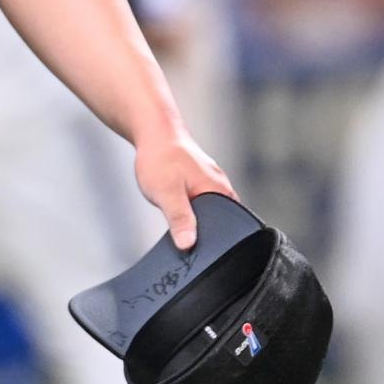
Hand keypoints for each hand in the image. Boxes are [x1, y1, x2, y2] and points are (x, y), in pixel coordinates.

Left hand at [133, 129, 236, 251]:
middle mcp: (220, 187)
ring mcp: (211, 183)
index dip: (216, 242)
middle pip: (220, 221)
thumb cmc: (161, 157)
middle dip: (204, 234)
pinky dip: (191, 210)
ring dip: (196, 221)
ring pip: (209, 212)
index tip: (201, 252)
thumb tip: (188, 244)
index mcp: (220, 191)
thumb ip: (179, 219)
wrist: (154, 131)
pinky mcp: (201, 181)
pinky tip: (179, 212)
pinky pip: (201, 203)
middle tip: (185, 241)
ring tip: (180, 225)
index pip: (229, 227)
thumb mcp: (167, 193)